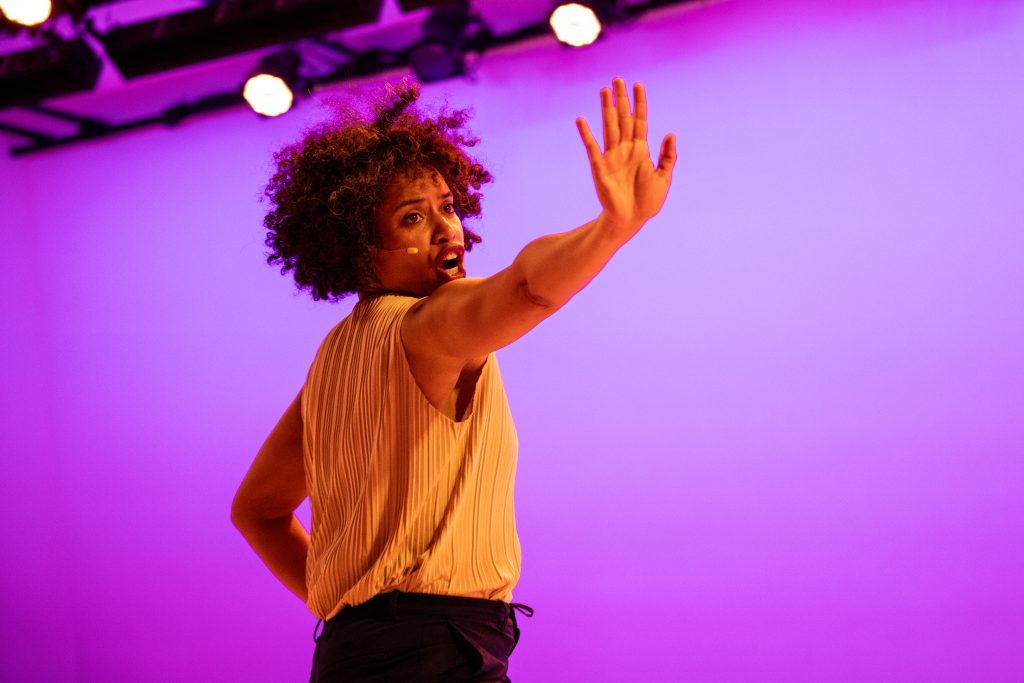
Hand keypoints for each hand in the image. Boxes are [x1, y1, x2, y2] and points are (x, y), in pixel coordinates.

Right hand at [576, 78, 676, 234]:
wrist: (631, 220)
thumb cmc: (648, 202)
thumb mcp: (664, 178)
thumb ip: (668, 156)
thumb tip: (671, 133)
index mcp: (641, 150)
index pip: (640, 121)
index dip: (640, 103)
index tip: (639, 84)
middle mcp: (625, 149)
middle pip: (622, 118)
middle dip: (621, 99)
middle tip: (618, 79)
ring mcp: (611, 157)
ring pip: (609, 127)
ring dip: (606, 109)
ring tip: (604, 90)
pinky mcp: (600, 168)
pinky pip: (592, 148)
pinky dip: (586, 134)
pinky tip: (581, 120)